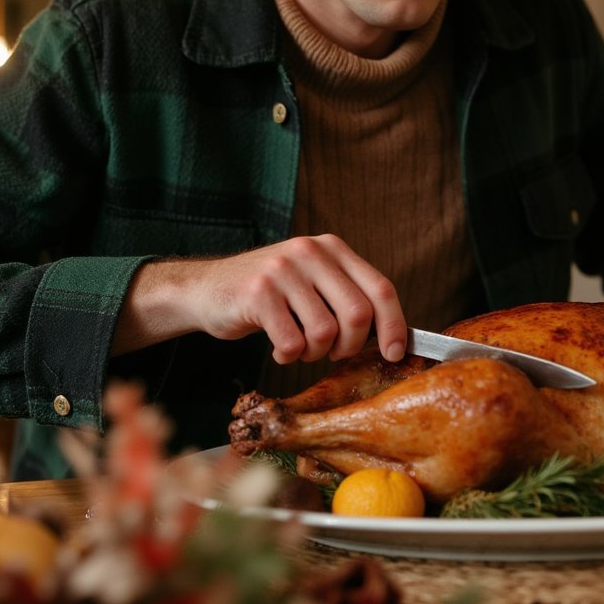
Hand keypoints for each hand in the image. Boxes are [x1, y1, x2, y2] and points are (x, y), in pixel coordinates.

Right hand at [114, 234, 407, 365]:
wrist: (207, 288)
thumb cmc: (269, 295)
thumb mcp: (313, 282)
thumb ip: (347, 297)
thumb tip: (394, 337)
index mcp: (332, 248)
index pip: (381, 289)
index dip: (395, 326)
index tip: (396, 354)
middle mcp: (311, 251)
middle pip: (358, 314)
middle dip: (349, 346)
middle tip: (330, 353)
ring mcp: (284, 269)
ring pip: (325, 332)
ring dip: (314, 353)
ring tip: (298, 346)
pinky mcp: (258, 292)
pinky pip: (292, 342)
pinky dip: (288, 355)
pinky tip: (278, 347)